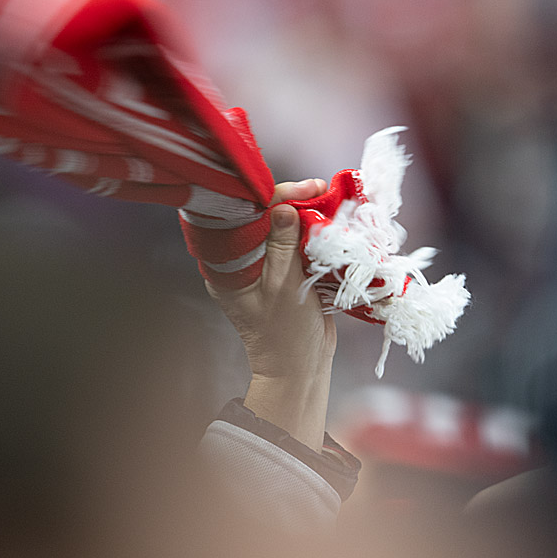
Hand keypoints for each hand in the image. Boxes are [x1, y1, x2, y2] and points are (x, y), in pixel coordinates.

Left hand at [205, 178, 335, 450]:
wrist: (299, 369)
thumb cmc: (285, 335)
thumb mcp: (284, 288)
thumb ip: (283, 247)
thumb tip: (282, 207)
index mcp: (227, 266)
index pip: (245, 217)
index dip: (273, 196)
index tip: (305, 188)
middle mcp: (240, 261)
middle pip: (262, 217)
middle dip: (292, 200)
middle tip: (321, 189)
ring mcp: (263, 265)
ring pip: (281, 227)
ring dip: (305, 212)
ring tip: (329, 198)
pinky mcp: (283, 271)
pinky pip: (295, 243)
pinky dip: (312, 230)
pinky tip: (329, 218)